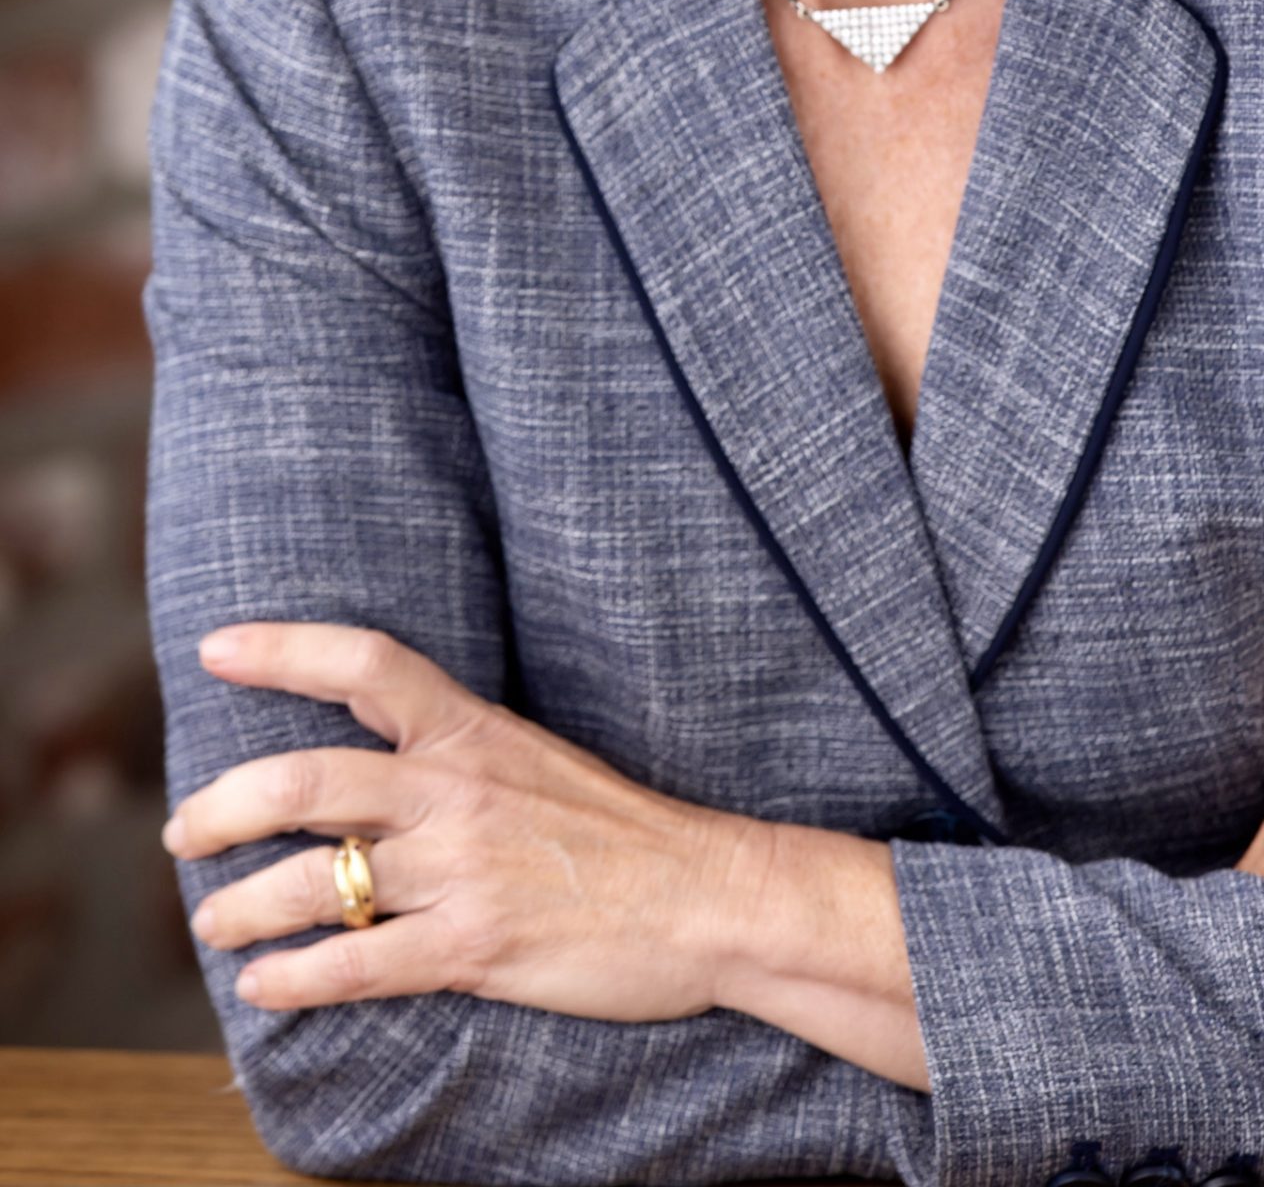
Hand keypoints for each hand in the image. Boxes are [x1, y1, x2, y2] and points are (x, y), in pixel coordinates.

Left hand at [164, 622, 765, 1017]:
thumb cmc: (627, 834)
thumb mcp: (539, 761)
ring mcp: (464, 872)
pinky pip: (359, 967)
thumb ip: (460, 760)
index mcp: (475, 732)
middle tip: (183, 829)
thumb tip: (382, 773)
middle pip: (307, 780)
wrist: (710, 896)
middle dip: (222, 807)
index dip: (283, 649)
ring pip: (316, 883)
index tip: (215, 647)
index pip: (366, 663)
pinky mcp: (476, 950)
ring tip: (210, 921)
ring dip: (239, 905)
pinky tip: (263, 987)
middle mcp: (458, 791)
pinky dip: (294, 979)